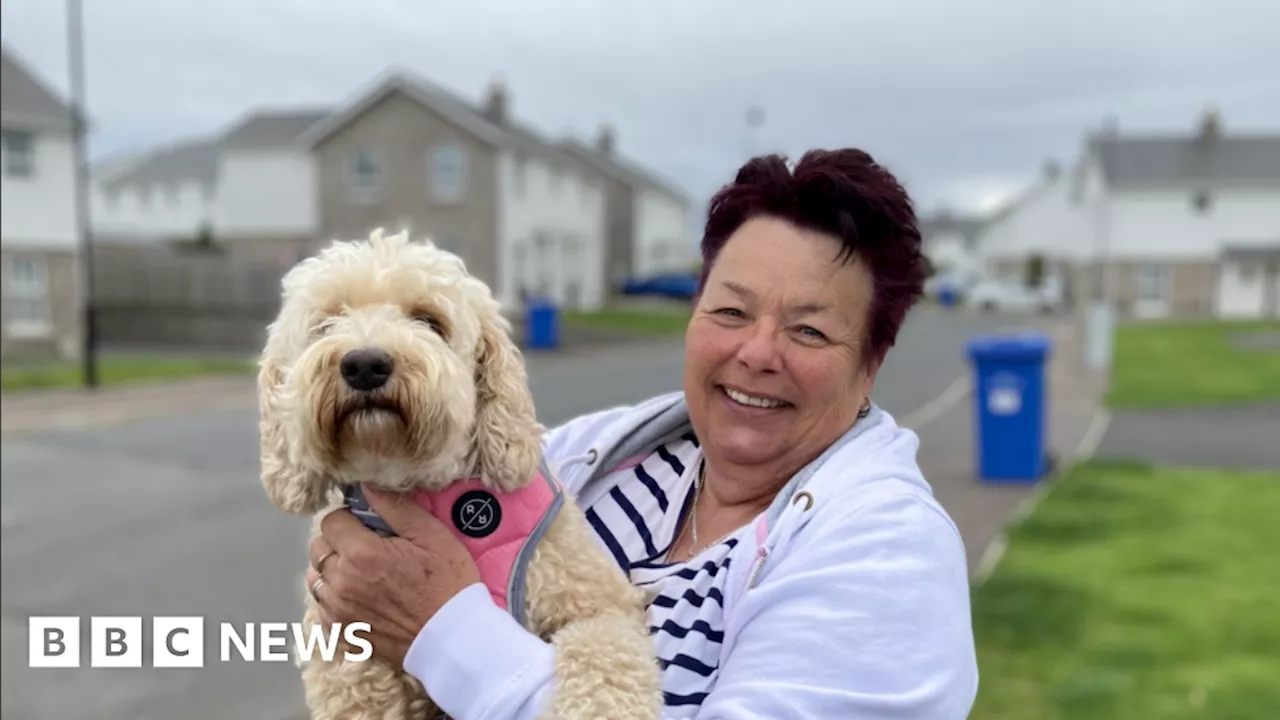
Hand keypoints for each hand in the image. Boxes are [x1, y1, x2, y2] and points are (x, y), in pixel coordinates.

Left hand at [306, 485, 480, 665]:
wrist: (452, 638)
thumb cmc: (448, 584)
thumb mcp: (432, 536)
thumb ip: (395, 508)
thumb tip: (366, 485)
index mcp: (361, 553)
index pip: (331, 521)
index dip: (351, 518)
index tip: (370, 526)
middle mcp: (342, 582)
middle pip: (319, 548)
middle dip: (339, 542)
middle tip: (370, 549)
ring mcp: (337, 611)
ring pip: (317, 577)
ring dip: (334, 570)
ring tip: (365, 574)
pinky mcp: (340, 633)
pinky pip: (322, 606)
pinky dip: (335, 598)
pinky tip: (361, 597)